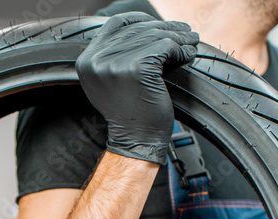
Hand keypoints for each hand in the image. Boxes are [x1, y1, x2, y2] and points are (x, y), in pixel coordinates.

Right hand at [75, 12, 198, 163]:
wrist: (136, 141)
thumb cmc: (131, 113)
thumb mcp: (113, 80)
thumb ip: (118, 55)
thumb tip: (148, 29)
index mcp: (87, 61)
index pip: (115, 24)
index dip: (139, 19)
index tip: (158, 23)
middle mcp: (97, 60)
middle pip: (138, 29)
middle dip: (166, 28)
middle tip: (185, 33)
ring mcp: (115, 64)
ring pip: (154, 36)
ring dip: (178, 38)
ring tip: (190, 42)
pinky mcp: (137, 68)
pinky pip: (165, 47)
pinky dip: (181, 50)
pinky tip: (188, 56)